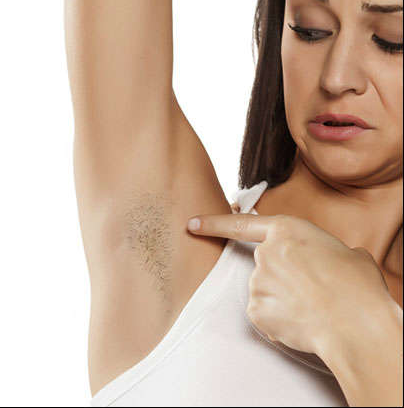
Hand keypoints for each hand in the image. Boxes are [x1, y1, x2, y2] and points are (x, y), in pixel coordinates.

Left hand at [186, 213, 391, 354]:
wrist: (353, 322)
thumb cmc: (356, 286)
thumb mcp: (346, 253)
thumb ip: (323, 251)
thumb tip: (329, 261)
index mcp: (286, 231)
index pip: (240, 224)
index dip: (213, 224)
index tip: (192, 224)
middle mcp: (264, 254)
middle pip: (265, 265)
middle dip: (284, 277)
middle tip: (312, 289)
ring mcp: (256, 282)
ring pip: (266, 291)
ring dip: (283, 299)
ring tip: (313, 307)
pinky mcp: (255, 310)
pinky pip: (265, 313)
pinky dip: (279, 319)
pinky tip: (301, 321)